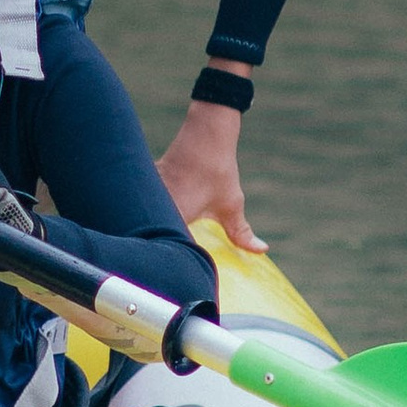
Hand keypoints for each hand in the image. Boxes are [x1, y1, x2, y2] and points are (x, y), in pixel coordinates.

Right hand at [158, 100, 265, 254]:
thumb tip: (261, 249)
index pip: (166, 244)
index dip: (167, 259)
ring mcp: (151, 190)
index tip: (171, 273)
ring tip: (147, 244)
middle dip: (154, 246)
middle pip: (150, 232)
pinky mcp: (149, 180)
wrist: (206, 133)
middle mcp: (158, 203)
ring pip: (144, 216)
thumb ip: (242, 232)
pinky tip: (146, 216)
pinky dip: (146, 209)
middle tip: (159, 264)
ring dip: (149, 227)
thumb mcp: (231, 205)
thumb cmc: (218, 170)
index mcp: (176, 214)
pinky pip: (145, 200)